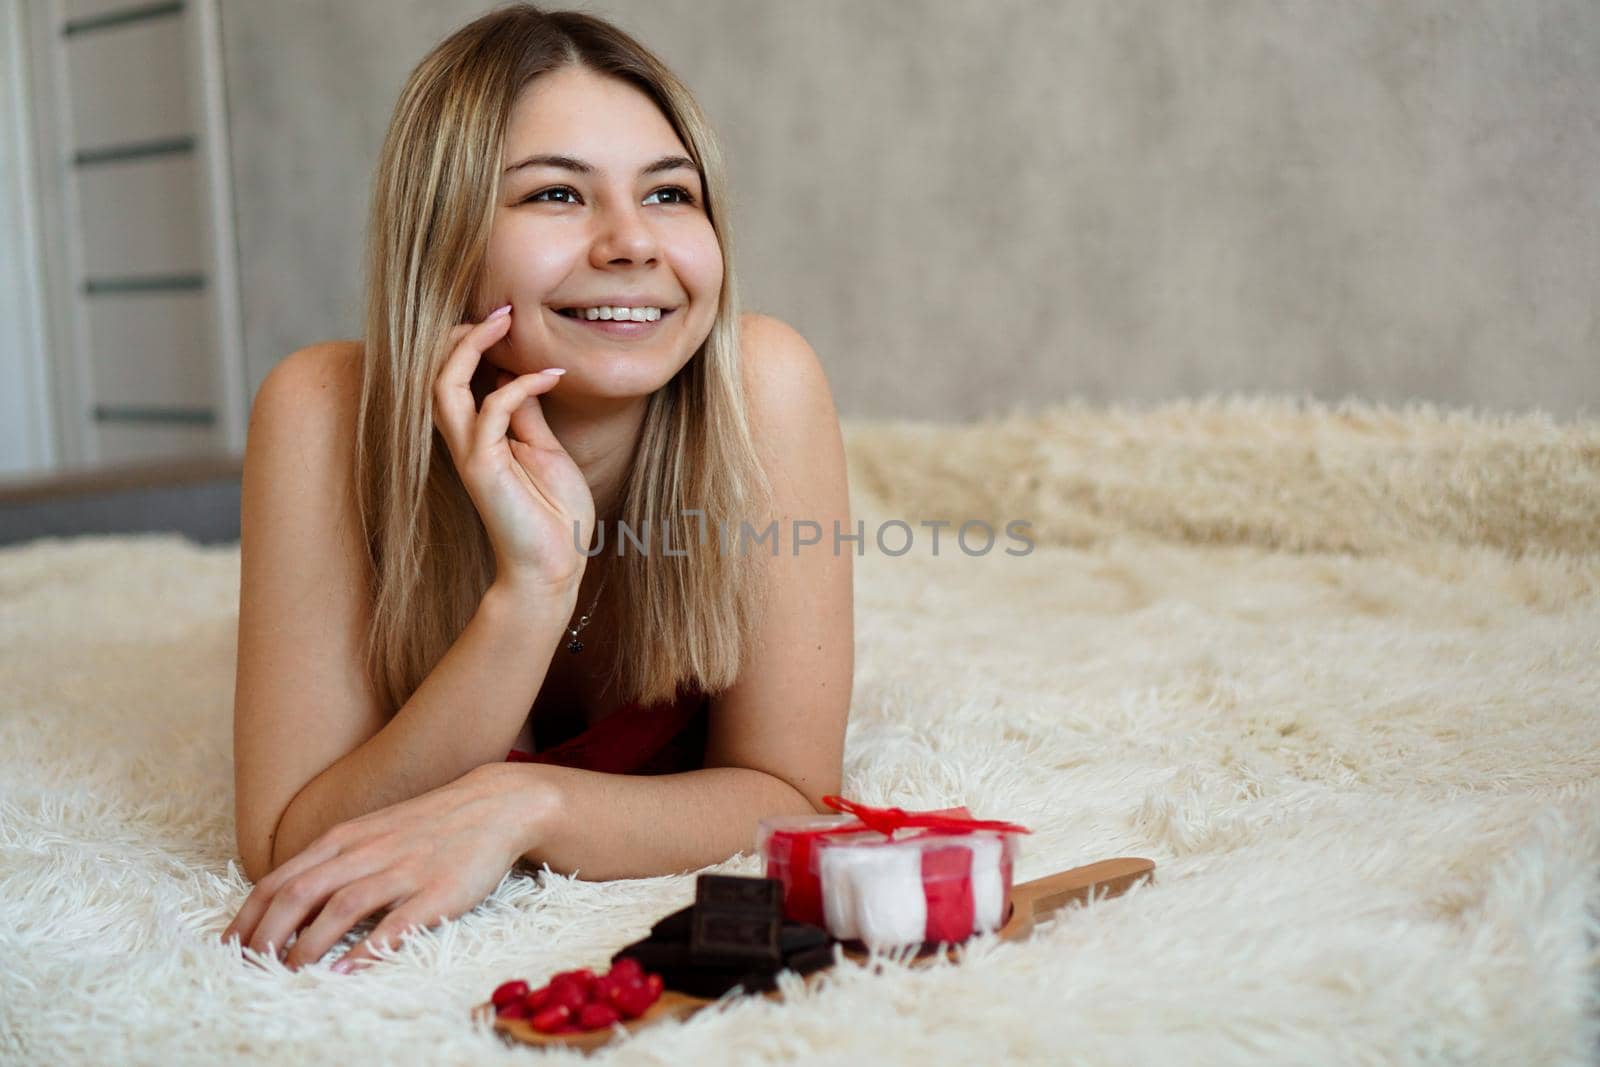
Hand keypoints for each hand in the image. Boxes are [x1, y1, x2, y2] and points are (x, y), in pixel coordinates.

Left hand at [218, 765, 540, 972]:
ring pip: (339, 908)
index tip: (227, 948)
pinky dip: (364, 949)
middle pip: (299, 893)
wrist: (493, 804)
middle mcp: (366, 852)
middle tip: (246, 968)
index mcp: (345, 839)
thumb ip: (333, 862)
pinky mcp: (437, 891)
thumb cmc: (428, 826)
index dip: (248, 915)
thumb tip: (289, 901)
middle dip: (265, 935)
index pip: (280, 878)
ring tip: (285, 976)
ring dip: (306, 946)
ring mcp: (402, 870)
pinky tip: (343, 972)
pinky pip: (393, 924)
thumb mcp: (371, 832)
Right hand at [434, 306, 594, 589]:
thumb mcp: (545, 449)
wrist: (554, 566)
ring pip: (445, 387)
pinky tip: (549, 377)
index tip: (505, 318)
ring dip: (471, 347)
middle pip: (436, 374)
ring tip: (504, 321)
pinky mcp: (483, 468)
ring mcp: (470, 454)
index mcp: (478, 435)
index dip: (470, 342)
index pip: (455, 377)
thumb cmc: (554, 513)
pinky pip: (491, 412)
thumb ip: (526, 414)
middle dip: (460, 335)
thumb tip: (519, 374)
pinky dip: (519, 386)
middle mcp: (465, 441)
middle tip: (499, 309)